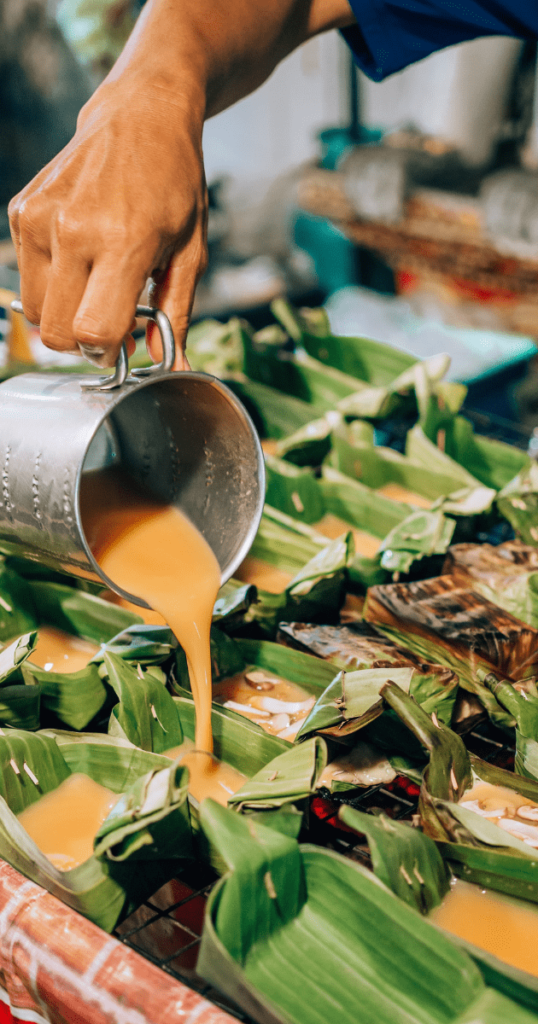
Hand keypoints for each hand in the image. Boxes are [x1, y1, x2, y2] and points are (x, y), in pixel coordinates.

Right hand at [8, 78, 206, 368]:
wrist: (142, 115)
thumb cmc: (174, 184)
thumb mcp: (191, 253)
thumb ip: (175, 315)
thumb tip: (173, 365)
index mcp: (123, 241)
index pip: (94, 330)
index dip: (109, 350)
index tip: (125, 342)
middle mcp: (73, 229)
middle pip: (57, 332)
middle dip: (84, 341)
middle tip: (111, 321)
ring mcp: (40, 218)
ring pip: (36, 311)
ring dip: (65, 314)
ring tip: (97, 287)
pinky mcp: (21, 210)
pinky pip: (26, 277)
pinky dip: (52, 282)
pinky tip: (81, 257)